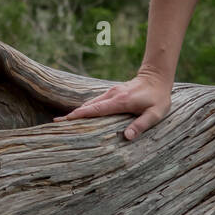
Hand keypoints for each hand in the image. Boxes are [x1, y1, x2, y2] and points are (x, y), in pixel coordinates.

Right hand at [51, 69, 172, 140]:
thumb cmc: (158, 98)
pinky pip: (96, 102)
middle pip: (87, 106)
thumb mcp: (155, 114)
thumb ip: (141, 124)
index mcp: (120, 102)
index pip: (95, 110)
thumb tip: (126, 137)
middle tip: (56, 125)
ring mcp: (111, 93)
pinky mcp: (112, 93)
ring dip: (78, 112)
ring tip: (64, 123)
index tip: (64, 121)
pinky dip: (86, 109)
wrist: (158, 77)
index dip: (79, 116)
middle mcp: (112, 95)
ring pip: (90, 103)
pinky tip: (81, 116)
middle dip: (72, 115)